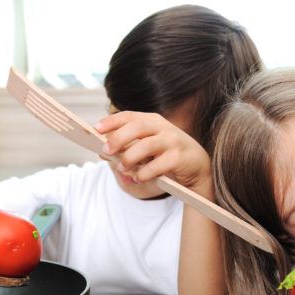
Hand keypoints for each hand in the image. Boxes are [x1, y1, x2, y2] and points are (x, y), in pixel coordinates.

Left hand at [93, 111, 210, 194]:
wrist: (197, 168)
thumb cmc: (167, 156)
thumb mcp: (146, 150)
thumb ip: (126, 149)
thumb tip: (102, 153)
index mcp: (152, 121)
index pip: (130, 116)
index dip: (112, 121)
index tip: (96, 128)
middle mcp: (163, 127)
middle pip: (137, 126)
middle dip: (118, 138)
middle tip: (106, 151)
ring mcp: (173, 141)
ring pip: (146, 145)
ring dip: (130, 157)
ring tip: (122, 168)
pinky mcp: (180, 157)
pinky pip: (158, 165)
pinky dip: (145, 173)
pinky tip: (139, 177)